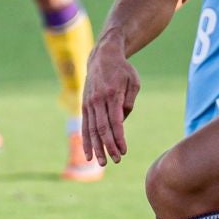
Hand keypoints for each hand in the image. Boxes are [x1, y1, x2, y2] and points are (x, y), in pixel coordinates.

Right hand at [81, 35, 140, 164]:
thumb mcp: (133, 82)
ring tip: (102, 163)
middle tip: (116, 160)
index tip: (124, 151)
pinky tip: (88, 154)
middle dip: (109, 146)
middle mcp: (98, 99)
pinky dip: (86, 141)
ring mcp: (89, 102)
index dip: (119, 138)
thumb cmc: (122, 70)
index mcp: (112, 94)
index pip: (115, 121)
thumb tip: (122, 121)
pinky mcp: (85, 105)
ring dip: (97, 148)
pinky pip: (85, 126)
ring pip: (92, 129)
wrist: (102, 56)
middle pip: (102, 128)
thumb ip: (129, 102)